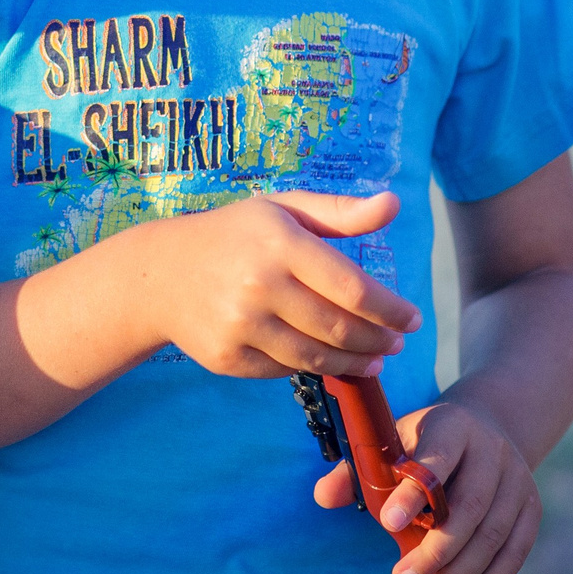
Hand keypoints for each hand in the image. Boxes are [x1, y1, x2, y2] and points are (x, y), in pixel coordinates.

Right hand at [146, 191, 420, 378]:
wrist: (159, 274)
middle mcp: (259, 285)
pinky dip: (311, 366)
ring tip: (374, 358)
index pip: (353, 288)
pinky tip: (325, 357)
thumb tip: (393, 204)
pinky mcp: (227, 357)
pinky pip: (285, 369)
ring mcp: (240, 325)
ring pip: (317, 357)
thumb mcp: (282, 210)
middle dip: (378, 340)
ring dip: (355, 362)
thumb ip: (339, 212)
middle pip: (340, 328)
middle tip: (396, 343)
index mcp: (280, 243)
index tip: (413, 319)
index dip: (391, 310)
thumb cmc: (234, 235)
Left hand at [314, 397, 538, 573]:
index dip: (414, 493)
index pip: (436, 460)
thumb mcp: (393, 440)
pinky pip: (515, 552)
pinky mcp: (532, 508)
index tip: (387, 524)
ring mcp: (518, 480)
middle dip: (435, 552)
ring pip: (492, 536)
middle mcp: (492, 452)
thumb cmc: (426, 441)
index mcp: (453, 426)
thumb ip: (358, 469)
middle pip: (468, 508)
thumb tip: (323, 497)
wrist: (486, 426)